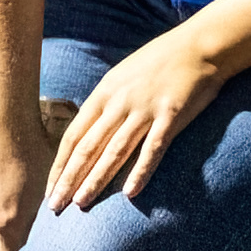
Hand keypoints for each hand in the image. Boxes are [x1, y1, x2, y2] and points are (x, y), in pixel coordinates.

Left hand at [44, 17, 228, 212]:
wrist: (200, 44)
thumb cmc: (161, 61)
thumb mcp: (123, 76)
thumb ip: (106, 104)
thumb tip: (87, 133)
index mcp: (104, 92)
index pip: (74, 135)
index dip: (60, 165)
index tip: (50, 190)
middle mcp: (120, 101)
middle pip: (88, 146)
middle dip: (69, 178)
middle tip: (56, 206)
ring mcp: (145, 108)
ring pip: (114, 150)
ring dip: (96, 179)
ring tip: (81, 203)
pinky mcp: (172, 114)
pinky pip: (153, 148)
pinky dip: (140, 171)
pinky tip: (129, 192)